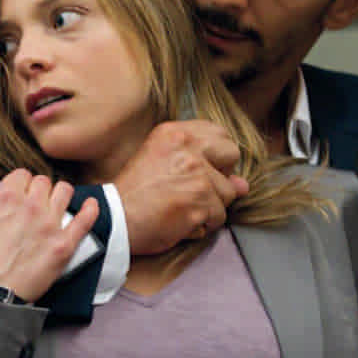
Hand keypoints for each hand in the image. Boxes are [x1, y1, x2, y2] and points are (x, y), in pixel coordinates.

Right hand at [0, 169, 98, 302]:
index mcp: (5, 198)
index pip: (21, 175)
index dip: (19, 183)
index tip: (18, 192)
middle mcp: (30, 206)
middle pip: (43, 182)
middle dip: (38, 189)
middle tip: (34, 201)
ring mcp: (50, 225)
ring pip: (64, 192)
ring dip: (59, 195)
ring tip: (55, 204)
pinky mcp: (64, 245)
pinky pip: (85, 220)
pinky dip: (90, 209)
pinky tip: (90, 205)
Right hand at [114, 120, 249, 255]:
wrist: (114, 219)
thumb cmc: (134, 194)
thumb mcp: (161, 163)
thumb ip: (202, 163)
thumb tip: (243, 184)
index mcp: (174, 133)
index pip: (218, 133)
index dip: (215, 154)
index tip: (201, 167)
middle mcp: (187, 147)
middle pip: (231, 154)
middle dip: (221, 175)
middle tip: (195, 188)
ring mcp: (197, 175)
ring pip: (228, 192)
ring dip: (210, 206)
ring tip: (181, 208)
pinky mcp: (200, 202)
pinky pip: (219, 217)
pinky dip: (203, 224)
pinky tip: (181, 221)